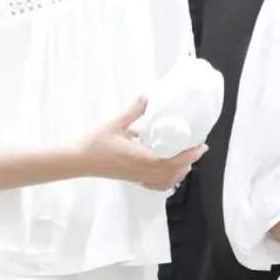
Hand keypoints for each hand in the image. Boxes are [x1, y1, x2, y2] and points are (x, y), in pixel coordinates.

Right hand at [77, 97, 209, 189]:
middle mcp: (141, 171)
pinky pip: (156, 185)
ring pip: (166, 181)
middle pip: (173, 172)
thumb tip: (149, 95)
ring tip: (188, 156)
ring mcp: (137, 177)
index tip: (201, 146)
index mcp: (139, 158)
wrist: (78, 160)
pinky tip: (171, 171)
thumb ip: (134, 110)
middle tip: (198, 147)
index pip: (172, 161)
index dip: (189, 155)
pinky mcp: (133, 179)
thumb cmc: (95, 142)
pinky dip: (168, 179)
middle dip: (189, 161)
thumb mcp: (115, 122)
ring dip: (180, 170)